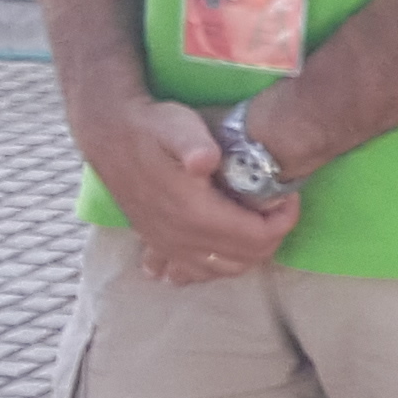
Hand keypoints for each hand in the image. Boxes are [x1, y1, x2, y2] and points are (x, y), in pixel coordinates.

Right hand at [76, 91, 298, 286]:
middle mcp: (180, 239)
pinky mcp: (155, 244)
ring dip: (248, 253)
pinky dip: (213, 266)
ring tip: (256, 221)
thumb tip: (205, 160)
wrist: (109, 133)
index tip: (287, 196)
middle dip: (271, 236)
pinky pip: (190, 274)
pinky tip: (220, 248)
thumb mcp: (176, 124)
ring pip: (221, 270)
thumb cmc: (151, 126)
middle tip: (277, 206)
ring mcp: (166, 246)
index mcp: (194, 213)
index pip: (256, 238)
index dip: (282, 220)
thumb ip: (192, 143)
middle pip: (245, 258)